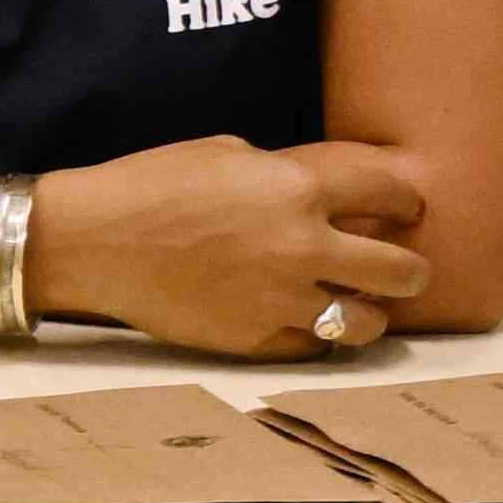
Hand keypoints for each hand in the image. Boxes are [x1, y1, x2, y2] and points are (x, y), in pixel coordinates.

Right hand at [30, 132, 435, 358]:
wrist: (93, 241)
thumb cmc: (153, 184)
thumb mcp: (231, 154)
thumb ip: (289, 176)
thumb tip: (330, 195)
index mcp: (300, 188)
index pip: (394, 194)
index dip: (406, 202)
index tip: (404, 209)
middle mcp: (303, 247)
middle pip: (403, 272)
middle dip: (409, 271)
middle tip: (400, 270)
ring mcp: (279, 300)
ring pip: (367, 325)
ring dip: (368, 314)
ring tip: (355, 306)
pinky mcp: (252, 340)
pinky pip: (312, 348)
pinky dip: (314, 336)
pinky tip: (303, 321)